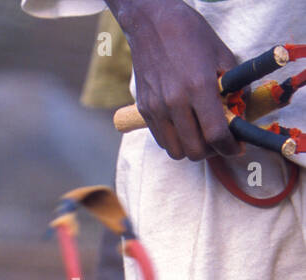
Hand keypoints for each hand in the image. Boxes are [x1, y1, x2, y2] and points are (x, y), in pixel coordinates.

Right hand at [110, 0, 239, 159]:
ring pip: (175, 150)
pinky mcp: (144, 109)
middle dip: (211, 152)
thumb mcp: (221, 56)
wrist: (153, 24)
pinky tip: (184, 128)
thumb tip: (238, 113)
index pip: (216, 134)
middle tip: (220, 143)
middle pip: (194, 150)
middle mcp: (175, 102)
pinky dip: (175, 141)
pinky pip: (161, 139)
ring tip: (201, 138)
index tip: (236, 148)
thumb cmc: (191, 35)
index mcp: (198, 87)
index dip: (229, 147)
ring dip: (191, 150)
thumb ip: (232, 88)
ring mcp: (156, 108)